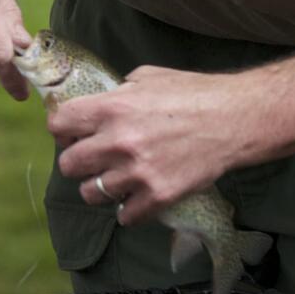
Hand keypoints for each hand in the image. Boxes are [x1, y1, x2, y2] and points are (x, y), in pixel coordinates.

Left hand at [48, 66, 254, 223]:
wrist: (236, 118)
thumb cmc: (192, 92)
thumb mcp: (145, 78)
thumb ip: (116, 93)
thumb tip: (97, 104)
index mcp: (110, 108)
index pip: (58, 125)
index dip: (62, 129)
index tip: (72, 132)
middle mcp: (118, 141)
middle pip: (68, 164)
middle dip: (76, 161)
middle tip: (91, 158)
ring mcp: (138, 172)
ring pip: (90, 193)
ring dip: (98, 188)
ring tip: (111, 180)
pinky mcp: (159, 195)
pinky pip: (125, 216)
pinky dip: (127, 210)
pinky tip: (134, 198)